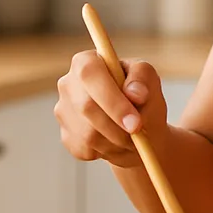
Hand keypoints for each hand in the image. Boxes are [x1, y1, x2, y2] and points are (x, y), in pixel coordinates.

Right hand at [54, 52, 169, 167]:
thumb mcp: (149, 79)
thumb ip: (143, 78)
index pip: (89, 73)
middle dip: (117, 124)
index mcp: (86, 61)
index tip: (134, 121)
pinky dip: (108, 150)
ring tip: (132, 136)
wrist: (138, 128)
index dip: (111, 99)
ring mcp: (63, 111)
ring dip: (116, 139)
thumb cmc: (143, 97)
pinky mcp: (66, 136)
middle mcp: (68, 84)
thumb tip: (135, 93)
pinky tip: (117, 141)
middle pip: (86, 106)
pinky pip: (85, 148)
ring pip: (87, 133)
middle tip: (139, 132)